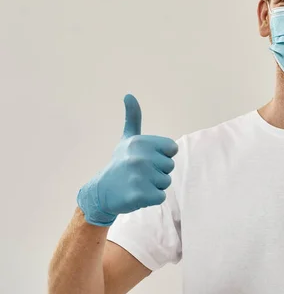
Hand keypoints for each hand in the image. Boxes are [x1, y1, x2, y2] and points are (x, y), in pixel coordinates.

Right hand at [77, 94, 177, 225]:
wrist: (101, 192)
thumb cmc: (120, 164)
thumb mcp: (127, 139)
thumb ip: (133, 118)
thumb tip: (129, 95)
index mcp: (141, 142)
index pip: (172, 149)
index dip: (161, 156)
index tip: (145, 158)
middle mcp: (141, 157)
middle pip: (170, 167)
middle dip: (158, 172)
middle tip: (139, 174)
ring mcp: (140, 176)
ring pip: (166, 182)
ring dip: (154, 186)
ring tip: (137, 183)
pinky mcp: (140, 194)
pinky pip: (161, 196)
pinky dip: (151, 198)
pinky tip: (137, 195)